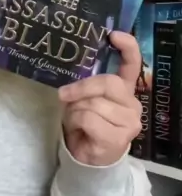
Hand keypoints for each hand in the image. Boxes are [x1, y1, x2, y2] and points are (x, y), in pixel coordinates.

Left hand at [58, 31, 141, 165]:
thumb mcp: (83, 101)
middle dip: (82, 87)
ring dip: (75, 110)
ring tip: (75, 121)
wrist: (88, 160)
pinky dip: (76, 122)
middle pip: (108, 83)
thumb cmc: (85, 126)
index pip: (133, 64)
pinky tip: (80, 132)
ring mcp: (130, 121)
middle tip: (63, 94)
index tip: (113, 35)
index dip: (127, 46)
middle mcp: (132, 103)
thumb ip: (86, 87)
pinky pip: (88, 118)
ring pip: (93, 103)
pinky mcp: (120, 138)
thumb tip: (70, 85)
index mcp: (124, 90)